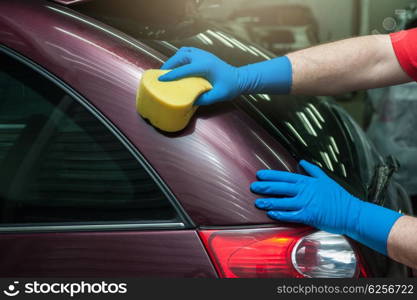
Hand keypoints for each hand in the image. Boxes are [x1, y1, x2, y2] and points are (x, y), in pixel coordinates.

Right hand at [159, 47, 242, 104]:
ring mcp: (203, 54)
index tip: (161, 79)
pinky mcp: (204, 55)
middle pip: (181, 56)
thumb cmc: (231, 87)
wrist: (240, 78)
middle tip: (162, 74)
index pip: (184, 69)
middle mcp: (203, 57)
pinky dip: (180, 56)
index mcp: (205, 66)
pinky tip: (178, 65)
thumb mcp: (219, 96)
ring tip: (168, 69)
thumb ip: (204, 99)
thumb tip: (189, 101)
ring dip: (174, 59)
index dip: (171, 74)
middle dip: (169, 64)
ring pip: (183, 51)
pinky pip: (188, 51)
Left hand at [250, 160, 402, 254]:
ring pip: (283, 202)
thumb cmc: (338, 197)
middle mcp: (305, 191)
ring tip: (257, 202)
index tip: (260, 175)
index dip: (271, 176)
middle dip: (266, 187)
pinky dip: (280, 214)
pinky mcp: (309, 216)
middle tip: (253, 187)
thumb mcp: (325, 179)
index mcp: (308, 182)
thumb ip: (312, 170)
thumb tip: (302, 162)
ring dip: (269, 202)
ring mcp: (307, 203)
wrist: (351, 213)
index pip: (285, 177)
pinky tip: (271, 213)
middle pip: (281, 188)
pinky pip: (291, 215)